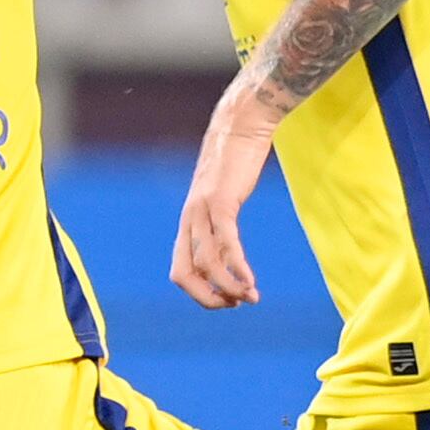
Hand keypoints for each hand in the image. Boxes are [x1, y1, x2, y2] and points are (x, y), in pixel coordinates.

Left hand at [172, 89, 278, 309]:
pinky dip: (237, 266)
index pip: (179, 270)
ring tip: (250, 297)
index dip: (199, 292)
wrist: (241, 124)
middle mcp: (189, 219)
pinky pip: (226, 242)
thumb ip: (221, 224)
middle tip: (233, 305)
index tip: (226, 300)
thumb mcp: (225, 199)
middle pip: (183, 273)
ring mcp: (202, 210)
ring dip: (228, 287)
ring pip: (206, 262)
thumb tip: (229, 252)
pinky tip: (250, 282)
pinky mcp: (222, 200)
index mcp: (187, 222)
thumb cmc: (236, 163)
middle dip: (206, 297)